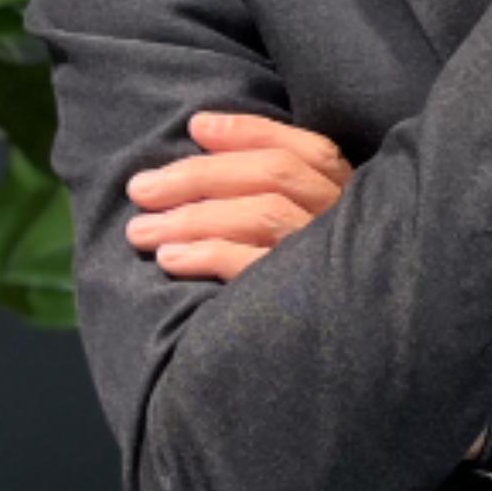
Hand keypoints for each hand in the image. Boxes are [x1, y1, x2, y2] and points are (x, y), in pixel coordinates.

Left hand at [124, 112, 353, 281]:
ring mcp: (328, 262)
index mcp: (352, 198)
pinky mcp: (303, 303)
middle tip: (140, 189)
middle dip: (199, 176)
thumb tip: (201, 127)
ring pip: (260, 215)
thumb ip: (265, 180)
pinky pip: (251, 267)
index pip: (305, 150)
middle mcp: (346, 224)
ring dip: (191, 217)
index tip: (195, 127)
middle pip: (272, 177)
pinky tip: (169, 260)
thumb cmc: (310, 284)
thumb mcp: (306, 224)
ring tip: (140, 231)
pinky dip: (206, 255)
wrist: (343, 363)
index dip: (248, 133)